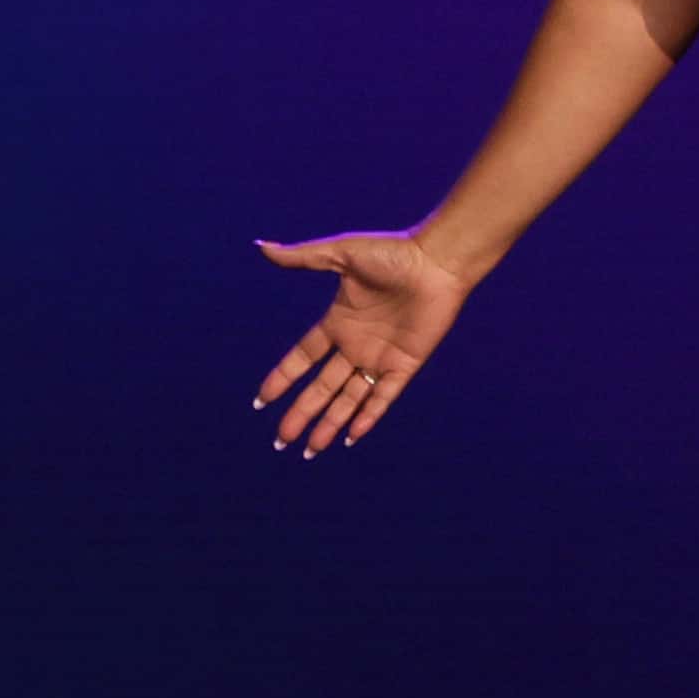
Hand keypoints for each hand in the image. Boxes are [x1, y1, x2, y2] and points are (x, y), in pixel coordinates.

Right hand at [252, 230, 471, 454]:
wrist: (437, 261)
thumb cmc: (393, 252)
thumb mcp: (341, 254)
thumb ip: (302, 257)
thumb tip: (261, 247)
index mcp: (338, 322)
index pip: (303, 358)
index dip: (283, 378)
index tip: (261, 401)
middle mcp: (356, 345)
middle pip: (321, 388)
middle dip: (301, 413)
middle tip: (281, 441)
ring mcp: (380, 357)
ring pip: (349, 398)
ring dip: (330, 423)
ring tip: (310, 449)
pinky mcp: (405, 364)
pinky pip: (383, 396)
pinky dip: (368, 416)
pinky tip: (350, 437)